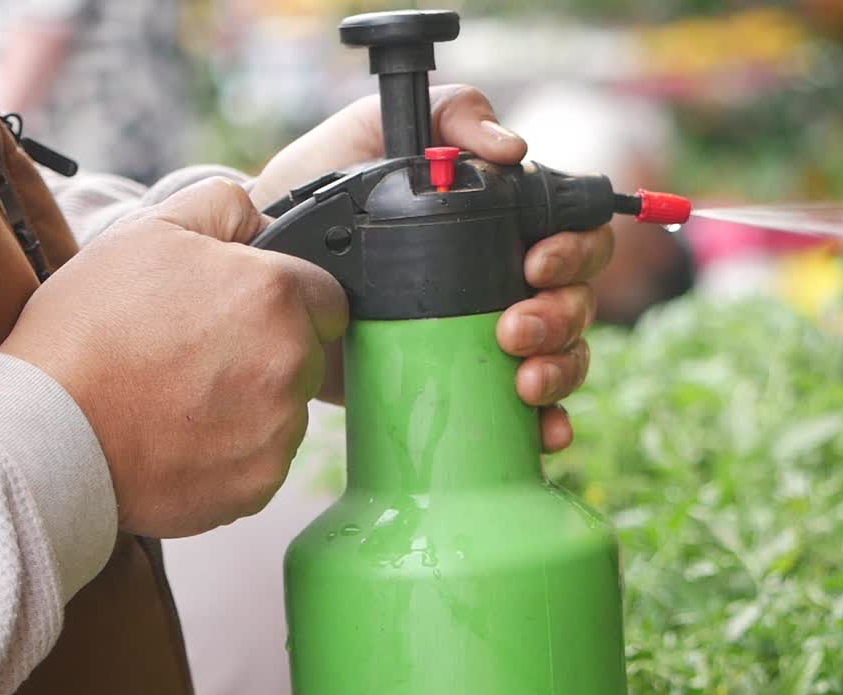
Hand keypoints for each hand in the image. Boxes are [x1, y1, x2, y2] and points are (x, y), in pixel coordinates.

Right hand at [0, 179, 347, 536]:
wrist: (45, 433)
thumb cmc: (88, 331)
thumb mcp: (149, 232)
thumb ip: (222, 208)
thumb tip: (260, 216)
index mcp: (276, 297)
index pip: (328, 297)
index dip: (287, 299)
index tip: (244, 312)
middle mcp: (292, 364)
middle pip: (306, 354)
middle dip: (266, 350)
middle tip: (195, 353)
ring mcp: (279, 430)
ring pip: (286, 409)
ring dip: (251, 403)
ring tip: (179, 397)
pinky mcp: (260, 483)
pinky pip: (262, 459)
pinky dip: (231, 451)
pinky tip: (180, 436)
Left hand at [251, 86, 613, 451]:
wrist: (263, 267)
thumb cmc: (318, 193)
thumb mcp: (373, 133)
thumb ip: (445, 114)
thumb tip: (513, 148)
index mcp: (503, 223)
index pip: (574, 232)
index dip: (574, 249)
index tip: (534, 261)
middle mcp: (509, 280)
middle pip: (579, 298)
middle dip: (562, 314)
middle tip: (512, 327)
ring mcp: (494, 338)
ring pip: (567, 354)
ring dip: (561, 367)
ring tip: (521, 379)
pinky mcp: (467, 388)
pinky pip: (535, 413)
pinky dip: (552, 425)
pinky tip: (544, 432)